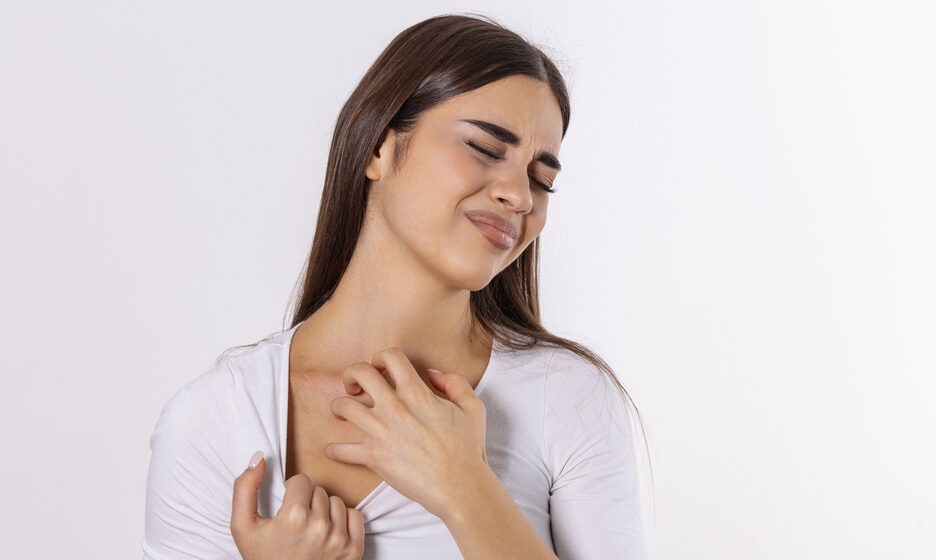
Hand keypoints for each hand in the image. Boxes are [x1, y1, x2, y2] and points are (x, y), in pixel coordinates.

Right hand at [231, 451, 364, 559]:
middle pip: (318, 490)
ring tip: (310, 528)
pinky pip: (355, 515)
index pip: (301, 480)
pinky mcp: (353, 550)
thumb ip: (245, 488)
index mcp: (293, 517)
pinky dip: (343, 521)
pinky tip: (327, 533)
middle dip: (307, 501)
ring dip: (324, 510)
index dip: (291, 492)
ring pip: (336, 501)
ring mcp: (339, 539)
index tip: (286, 508)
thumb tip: (259, 458)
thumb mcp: (243, 527)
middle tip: (296, 521)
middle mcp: (319, 526)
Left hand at [325, 347, 487, 517]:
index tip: (381, 370)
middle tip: (355, 386)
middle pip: (359, 373)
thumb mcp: (472, 407)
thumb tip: (431, 374)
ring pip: (342, 406)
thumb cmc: (467, 448)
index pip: (389, 356)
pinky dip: (335, 450)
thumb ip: (453, 383)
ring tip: (343, 412)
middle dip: (352, 374)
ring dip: (339, 406)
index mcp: (416, 392)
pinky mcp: (373, 457)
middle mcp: (394, 407)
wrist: (459, 486)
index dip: (381, 357)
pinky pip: (340, 450)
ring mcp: (381, 432)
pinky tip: (337, 449)